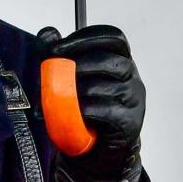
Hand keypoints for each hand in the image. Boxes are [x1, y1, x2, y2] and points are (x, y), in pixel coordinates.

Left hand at [39, 25, 145, 181]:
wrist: (97, 149)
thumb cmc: (85, 106)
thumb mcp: (69, 77)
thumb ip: (59, 53)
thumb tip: (47, 32)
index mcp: (120, 58)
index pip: (113, 37)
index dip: (86, 37)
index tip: (58, 46)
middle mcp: (132, 76)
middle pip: (113, 60)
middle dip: (80, 62)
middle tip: (55, 70)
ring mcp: (135, 99)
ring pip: (109, 86)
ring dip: (78, 90)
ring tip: (59, 96)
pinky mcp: (130, 121)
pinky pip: (108, 110)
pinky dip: (85, 110)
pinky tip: (72, 112)